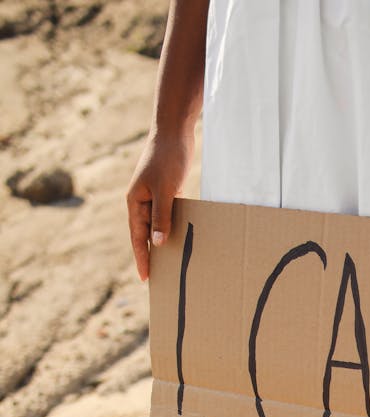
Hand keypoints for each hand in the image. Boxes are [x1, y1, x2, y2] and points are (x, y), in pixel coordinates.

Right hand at [126, 130, 193, 280]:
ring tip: (170, 262)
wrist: (174, 131)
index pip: (137, 237)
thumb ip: (160, 217)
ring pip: (156, 226)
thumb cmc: (167, 159)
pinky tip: (180, 238)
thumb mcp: (165, 190)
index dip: (141, 258)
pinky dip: (171, 228)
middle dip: (149, 255)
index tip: (145, 277)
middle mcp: (141, 201)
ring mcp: (152, 196)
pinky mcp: (165, 191)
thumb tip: (156, 243)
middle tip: (157, 277)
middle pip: (144, 234)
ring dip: (161, 243)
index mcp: (135, 202)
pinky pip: (166, 216)